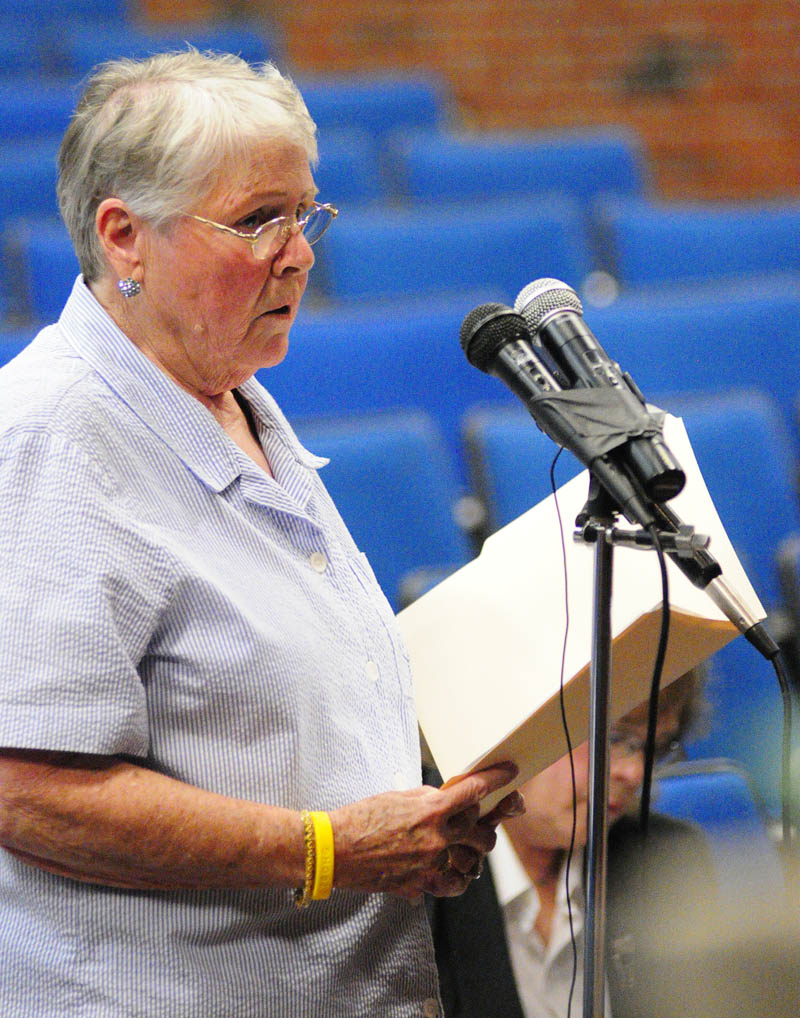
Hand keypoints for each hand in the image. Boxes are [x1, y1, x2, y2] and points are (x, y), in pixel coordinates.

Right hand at [329, 763, 519, 899]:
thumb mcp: (397, 797)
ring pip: (471, 862)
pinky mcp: (420, 884)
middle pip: (480, 832)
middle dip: (484, 823)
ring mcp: (430, 866)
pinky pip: (451, 884)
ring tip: (464, 845)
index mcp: (430, 811)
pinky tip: (449, 867)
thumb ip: (427, 799)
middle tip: (476, 818)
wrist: (334, 850)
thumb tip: (445, 799)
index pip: (473, 791)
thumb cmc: (359, 818)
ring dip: (471, 852)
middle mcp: (435, 840)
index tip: (508, 773)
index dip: (495, 779)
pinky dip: (454, 877)